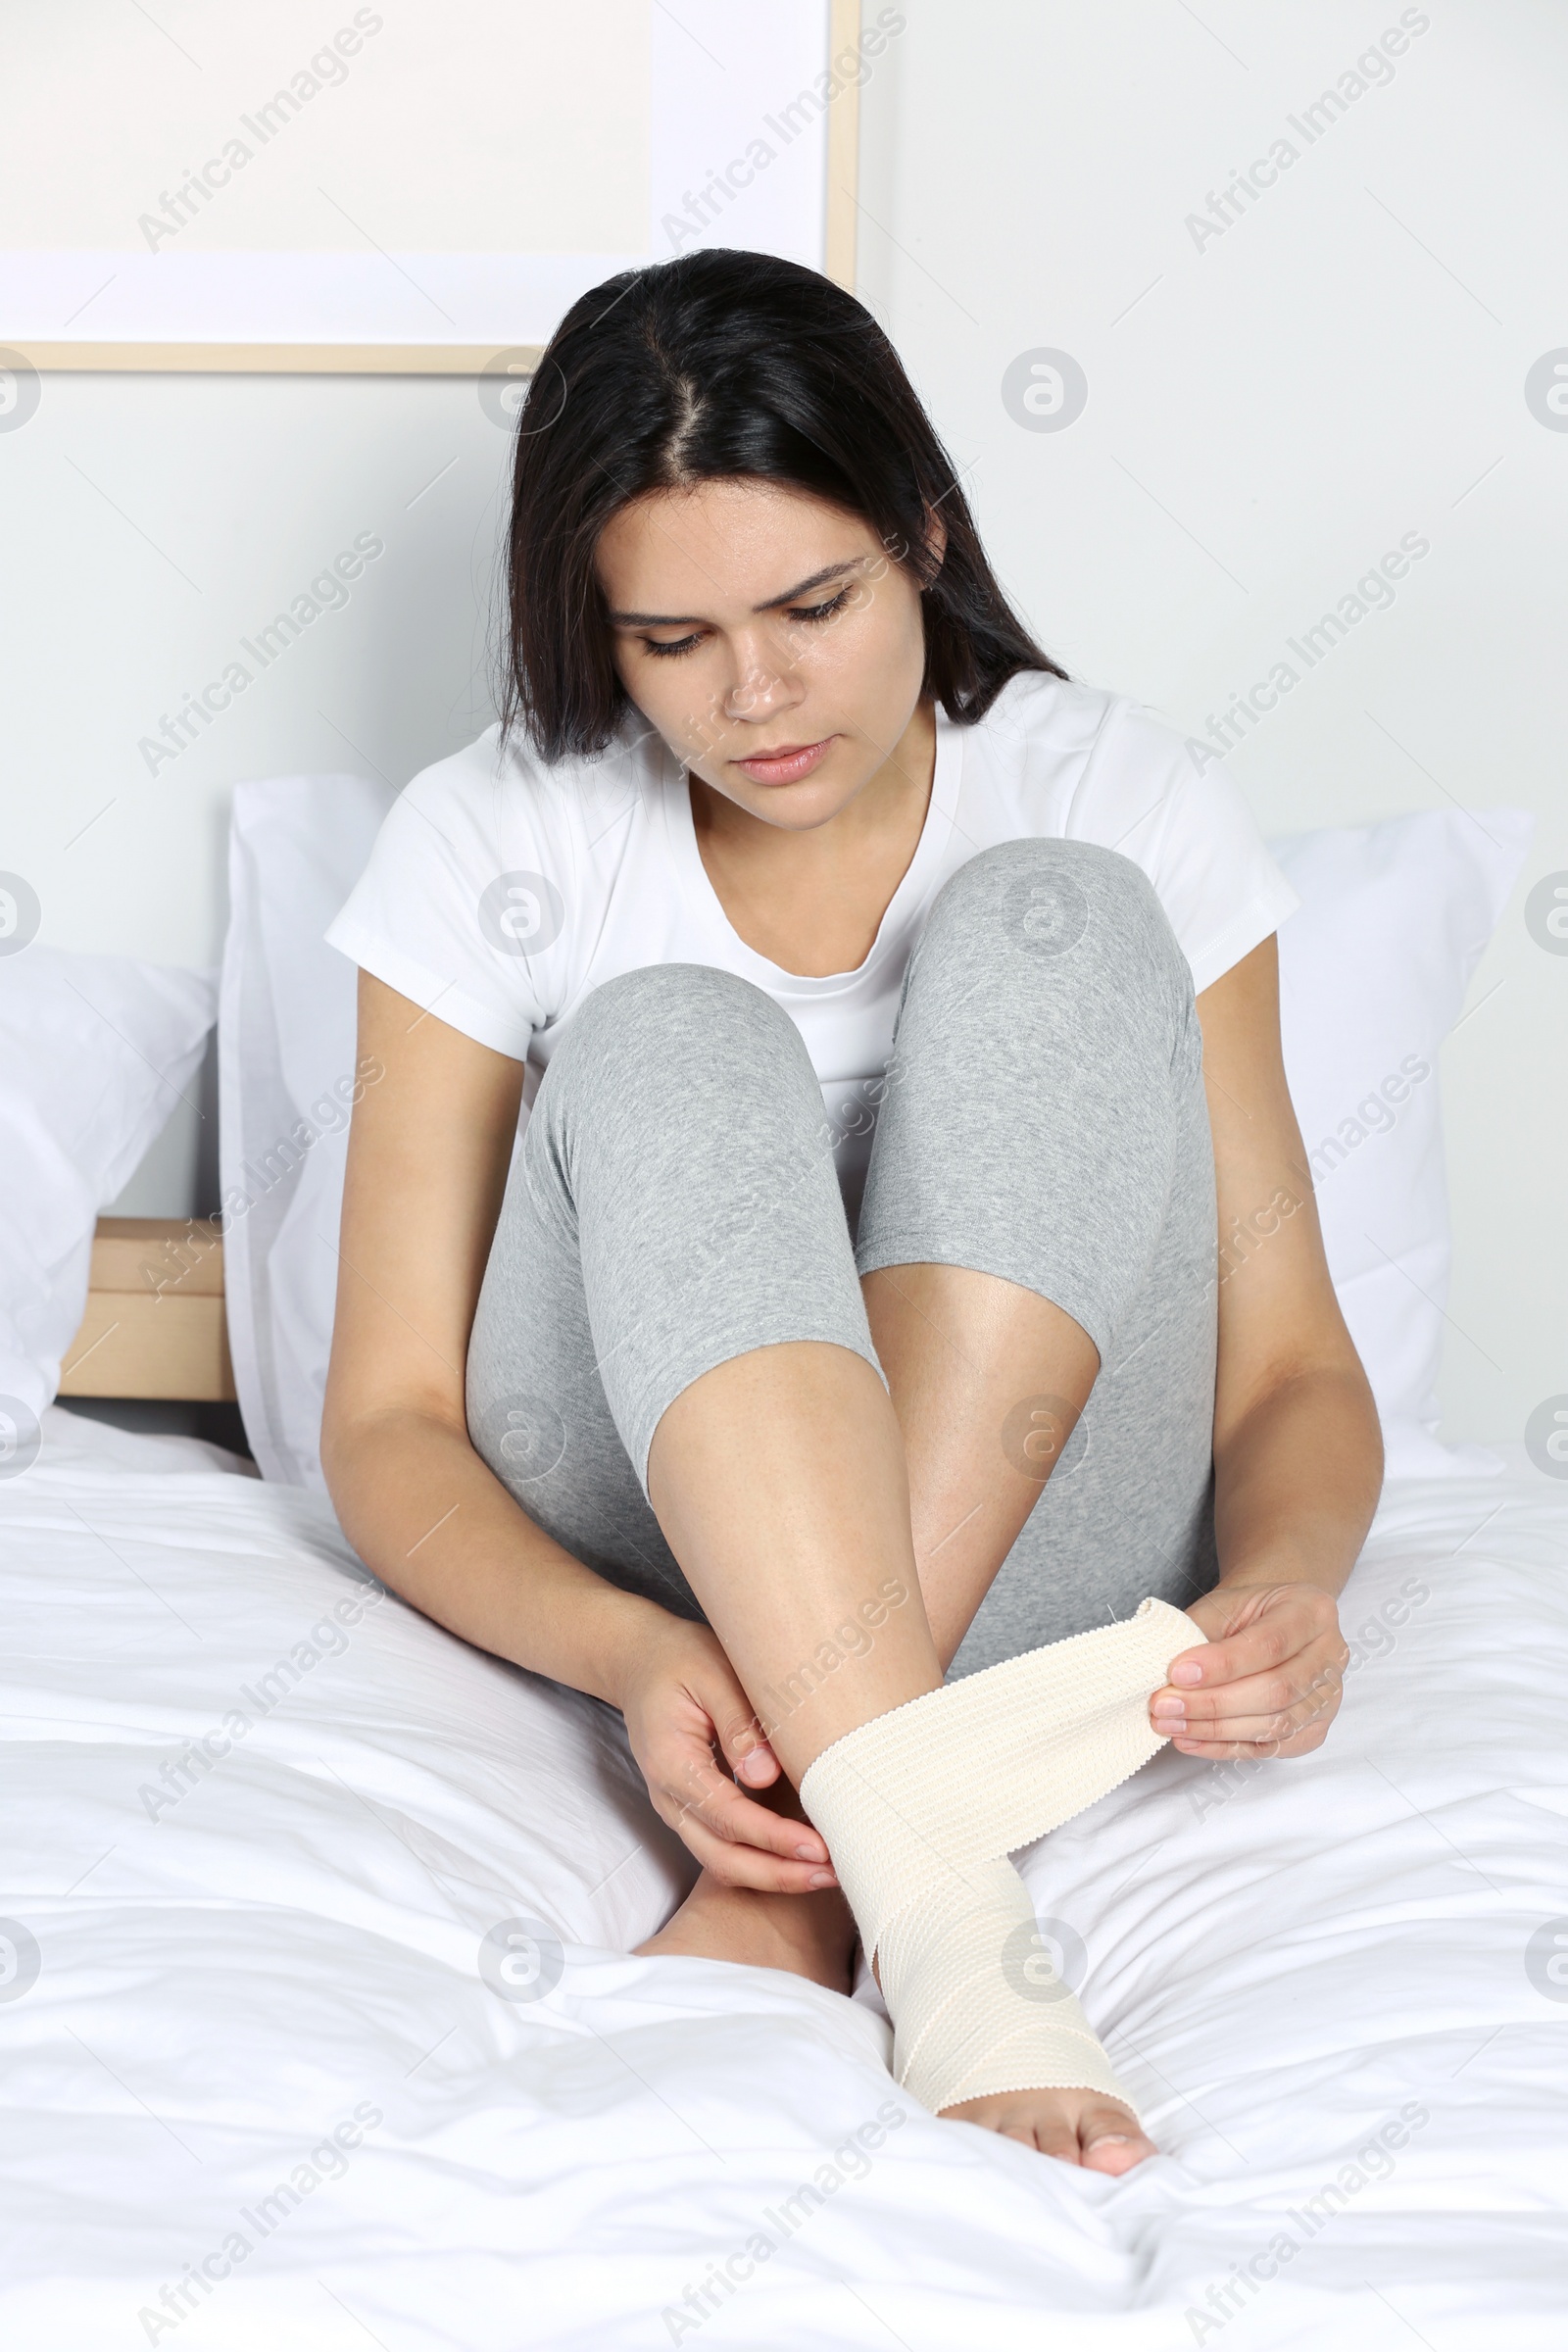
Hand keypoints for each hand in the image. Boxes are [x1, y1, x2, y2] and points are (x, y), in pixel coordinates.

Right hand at [612, 1615, 837, 1892]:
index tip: (818, 1848)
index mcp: (671, 1762)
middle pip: (722, 1858)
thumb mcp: (713, 1673)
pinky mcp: (693, 1809)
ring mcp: (677, 1808)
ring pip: (722, 1863)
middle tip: (833, 1873)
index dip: (774, 1838)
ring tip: (826, 1873)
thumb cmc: (681, 1660)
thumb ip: (738, 1723)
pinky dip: (761, 1861)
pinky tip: (798, 1857)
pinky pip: (723, 1850)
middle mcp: (668, 1797)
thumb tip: (766, 1775)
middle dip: (778, 1874)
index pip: (728, 1816)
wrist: (641, 1662)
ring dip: (772, 1875)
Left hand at [1149, 1580, 1349, 1759]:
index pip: (1269, 1644)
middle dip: (1213, 1703)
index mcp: (1311, 1611)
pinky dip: (1225, 1748)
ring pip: (1275, 1725)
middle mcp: (1331, 1655)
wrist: (1271, 1622)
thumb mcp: (1222, 1605)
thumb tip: (1164, 1675)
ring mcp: (1328, 1697)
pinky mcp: (1314, 1730)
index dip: (1222, 1664)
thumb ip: (1198, 1634)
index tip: (1177, 1672)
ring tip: (1169, 1724)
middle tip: (1164, 1705)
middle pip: (1276, 1690)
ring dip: (1214, 1729)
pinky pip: (1270, 1748)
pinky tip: (1190, 1739)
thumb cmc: (1245, 1613)